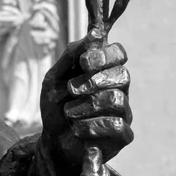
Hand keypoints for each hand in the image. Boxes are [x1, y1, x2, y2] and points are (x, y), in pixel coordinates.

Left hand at [40, 30, 131, 174]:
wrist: (51, 140)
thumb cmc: (55, 106)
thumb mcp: (54, 78)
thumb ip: (71, 56)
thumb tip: (94, 35)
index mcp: (103, 71)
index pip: (118, 53)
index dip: (104, 54)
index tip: (83, 62)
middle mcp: (118, 89)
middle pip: (122, 75)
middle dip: (93, 81)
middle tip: (71, 89)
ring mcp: (123, 112)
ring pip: (117, 99)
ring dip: (86, 105)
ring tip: (69, 112)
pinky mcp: (123, 135)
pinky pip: (116, 125)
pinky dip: (90, 126)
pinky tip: (77, 129)